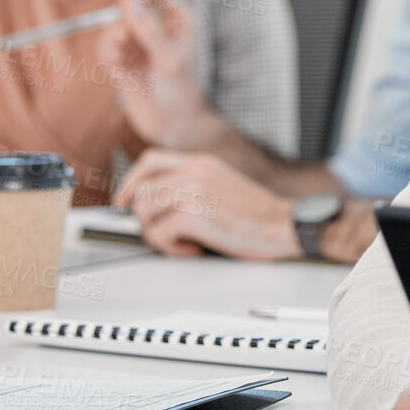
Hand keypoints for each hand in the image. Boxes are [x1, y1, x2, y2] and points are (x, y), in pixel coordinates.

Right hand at [96, 0, 222, 150]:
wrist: (170, 125)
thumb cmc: (180, 93)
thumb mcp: (170, 61)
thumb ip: (151, 31)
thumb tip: (131, 3)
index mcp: (179, 20)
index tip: (130, 7)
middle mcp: (158, 27)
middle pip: (131, 3)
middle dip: (123, 20)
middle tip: (124, 40)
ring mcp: (139, 42)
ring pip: (115, 24)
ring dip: (112, 38)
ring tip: (119, 59)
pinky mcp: (123, 58)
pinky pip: (105, 44)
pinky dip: (106, 53)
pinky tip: (115, 69)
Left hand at [114, 149, 296, 259]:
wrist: (285, 224)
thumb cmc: (259, 214)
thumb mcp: (222, 185)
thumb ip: (193, 184)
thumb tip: (159, 203)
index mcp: (200, 162)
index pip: (149, 161)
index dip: (131, 182)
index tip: (125, 201)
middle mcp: (193, 171)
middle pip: (141, 191)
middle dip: (146, 217)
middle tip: (166, 232)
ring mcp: (192, 190)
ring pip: (144, 212)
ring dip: (158, 234)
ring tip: (184, 241)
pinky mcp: (194, 214)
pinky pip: (159, 234)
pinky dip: (172, 248)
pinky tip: (194, 249)